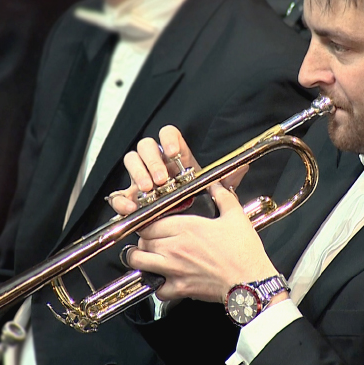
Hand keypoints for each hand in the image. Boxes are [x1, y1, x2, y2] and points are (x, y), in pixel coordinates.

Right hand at [108, 125, 246, 215]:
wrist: (185, 230)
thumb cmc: (197, 205)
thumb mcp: (213, 192)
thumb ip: (227, 180)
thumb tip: (244, 166)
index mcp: (175, 158)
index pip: (168, 135)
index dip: (169, 138)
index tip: (175, 152)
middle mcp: (155, 164)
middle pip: (146, 146)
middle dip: (152, 160)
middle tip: (162, 178)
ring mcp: (141, 179)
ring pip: (132, 161)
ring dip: (139, 173)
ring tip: (149, 188)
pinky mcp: (130, 197)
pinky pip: (119, 193)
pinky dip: (122, 199)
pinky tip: (131, 206)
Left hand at [125, 182, 278, 302]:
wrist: (250, 280)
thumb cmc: (244, 251)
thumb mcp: (236, 216)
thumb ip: (223, 196)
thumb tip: (216, 185)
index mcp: (186, 227)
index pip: (149, 222)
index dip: (146, 223)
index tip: (149, 224)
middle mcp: (175, 247)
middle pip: (142, 241)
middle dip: (143, 240)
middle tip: (149, 240)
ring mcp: (175, 269)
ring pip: (140, 262)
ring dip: (139, 259)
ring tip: (144, 257)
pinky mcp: (180, 288)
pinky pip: (156, 288)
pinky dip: (156, 285)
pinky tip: (162, 281)